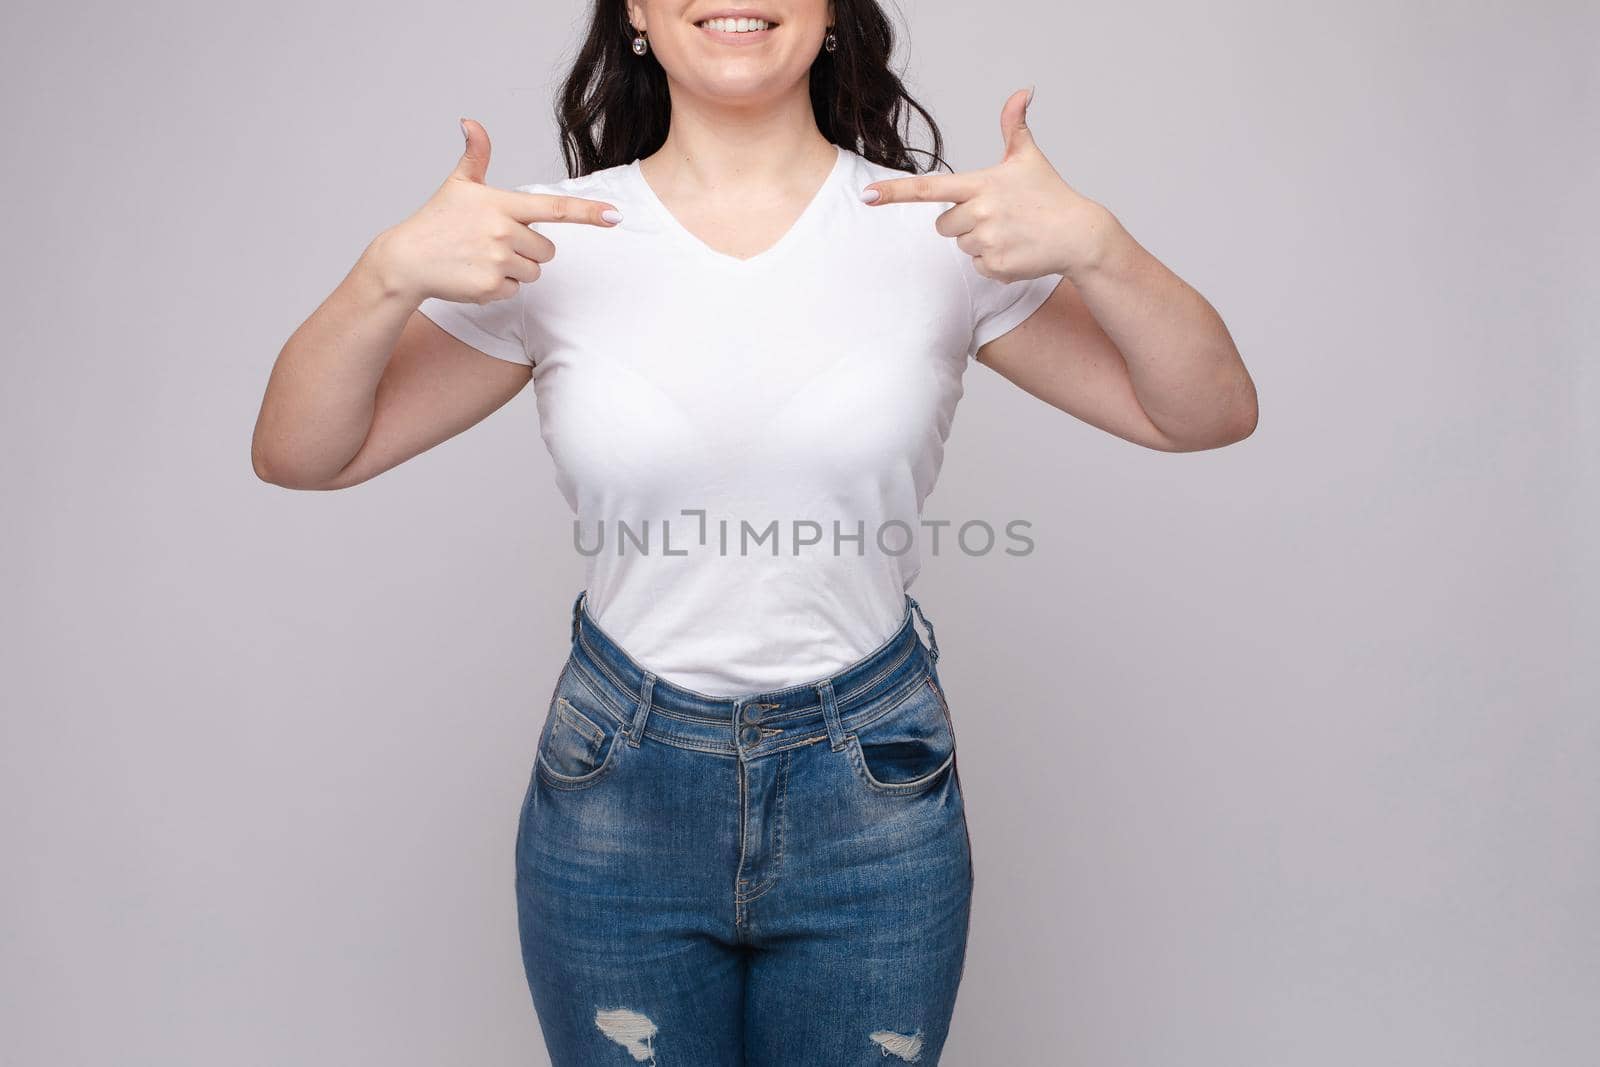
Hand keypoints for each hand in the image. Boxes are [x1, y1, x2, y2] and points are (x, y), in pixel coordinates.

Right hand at [370, 118, 621, 305]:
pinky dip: (498, 288)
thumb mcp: (458, 185)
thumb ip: (475, 155)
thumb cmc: (437, 221)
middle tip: (495, 244)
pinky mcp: (490, 287)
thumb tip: (471, 122)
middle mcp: (503, 232)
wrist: (406, 260)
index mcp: (502, 205)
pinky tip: (474, 275)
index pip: (554, 208)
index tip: (614, 216)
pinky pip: (514, 292)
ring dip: (515, 270)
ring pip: (533, 273)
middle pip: (548, 250)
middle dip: (529, 250)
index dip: (588, 212)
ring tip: (483, 259)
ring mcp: (497, 261)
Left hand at [860, 88, 1108, 281]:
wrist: (1079, 235)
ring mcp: (987, 241)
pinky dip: (994, 262)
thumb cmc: (1050, 195)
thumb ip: (1015, 126)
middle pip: (944, 226)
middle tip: (997, 216)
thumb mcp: (1029, 158)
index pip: (928, 189)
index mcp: (981, 184)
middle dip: (964, 223)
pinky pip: (977, 267)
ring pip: (961, 246)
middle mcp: (980, 213)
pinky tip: (1017, 250)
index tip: (867, 196)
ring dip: (979, 242)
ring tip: (1011, 233)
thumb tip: (1022, 92)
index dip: (894, 192)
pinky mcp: (996, 266)